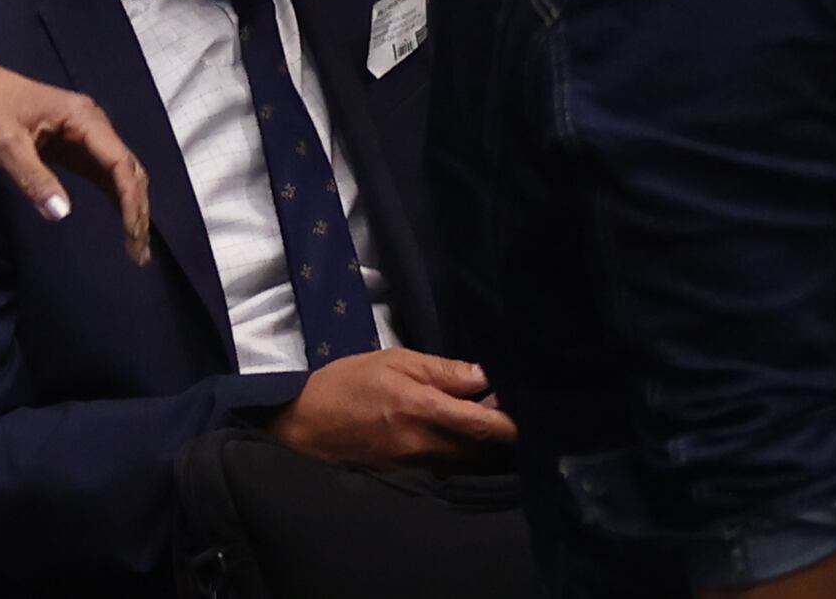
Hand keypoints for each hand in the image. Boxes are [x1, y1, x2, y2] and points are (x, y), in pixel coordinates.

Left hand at [0, 61, 141, 259]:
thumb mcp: (4, 144)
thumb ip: (33, 179)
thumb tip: (62, 216)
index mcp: (85, 118)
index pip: (120, 163)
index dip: (130, 201)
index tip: (132, 236)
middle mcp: (94, 123)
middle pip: (129, 169)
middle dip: (138, 210)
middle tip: (138, 252)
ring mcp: (85, 133)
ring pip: (120, 171)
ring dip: (130, 206)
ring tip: (134, 243)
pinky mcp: (73, 143)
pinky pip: (102, 171)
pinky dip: (114, 196)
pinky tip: (120, 218)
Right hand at [272, 347, 520, 466]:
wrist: (297, 422)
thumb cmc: (347, 382)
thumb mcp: (396, 361)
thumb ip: (444, 370)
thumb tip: (486, 376)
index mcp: (422, 409)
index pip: (482, 423)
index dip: (514, 422)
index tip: (538, 411)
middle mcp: (421, 443)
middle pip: (480, 449)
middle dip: (506, 436)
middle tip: (525, 414)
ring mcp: (410, 464)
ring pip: (465, 462)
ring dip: (486, 448)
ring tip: (500, 425)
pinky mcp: (400, 474)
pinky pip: (442, 469)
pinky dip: (462, 457)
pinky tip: (468, 440)